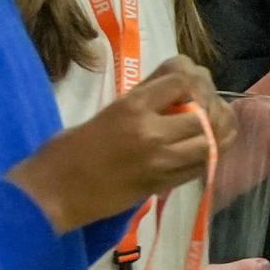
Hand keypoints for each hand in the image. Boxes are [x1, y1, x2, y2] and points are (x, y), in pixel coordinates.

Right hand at [15, 55, 219, 230]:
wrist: (53, 192)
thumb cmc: (68, 149)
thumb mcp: (107, 110)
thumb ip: (144, 96)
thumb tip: (178, 82)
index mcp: (132, 107)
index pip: (183, 79)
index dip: (193, 77)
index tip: (189, 83)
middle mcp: (152, 133)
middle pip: (206, 111)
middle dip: (210, 104)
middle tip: (203, 106)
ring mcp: (161, 162)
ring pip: (213, 141)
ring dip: (216, 132)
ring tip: (208, 128)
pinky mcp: (163, 185)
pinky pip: (202, 166)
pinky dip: (209, 154)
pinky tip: (202, 148)